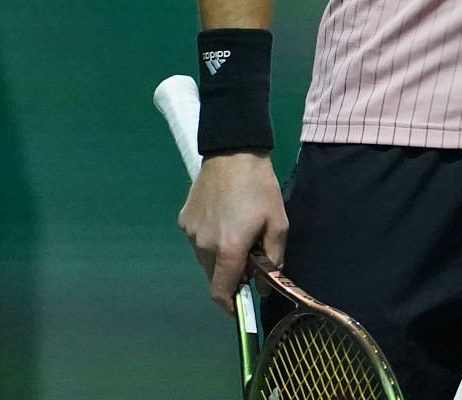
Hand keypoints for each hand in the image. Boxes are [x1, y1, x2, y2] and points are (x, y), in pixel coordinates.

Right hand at [178, 151, 286, 311]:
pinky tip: (224, 220)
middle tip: (248, 262)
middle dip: (230, 278)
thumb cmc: (260, 188)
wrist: (233, 153)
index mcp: (228, 250)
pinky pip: (198, 241)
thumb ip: (272, 259)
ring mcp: (191, 233)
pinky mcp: (184, 220)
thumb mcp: (278, 224)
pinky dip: (210, 241)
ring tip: (237, 235)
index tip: (241, 308)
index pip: (221, 292)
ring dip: (219, 259)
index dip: (230, 306)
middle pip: (214, 277)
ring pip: (204, 260)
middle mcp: (203, 246)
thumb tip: (263, 286)